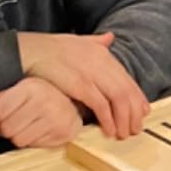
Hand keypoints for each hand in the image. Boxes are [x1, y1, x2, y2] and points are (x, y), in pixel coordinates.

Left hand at [0, 77, 84, 147]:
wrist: (71, 102)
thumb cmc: (39, 96)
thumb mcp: (16, 91)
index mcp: (31, 87)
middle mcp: (44, 102)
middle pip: (7, 129)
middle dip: (3, 129)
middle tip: (10, 124)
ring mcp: (55, 119)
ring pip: (19, 141)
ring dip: (17, 136)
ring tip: (24, 127)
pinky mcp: (62, 134)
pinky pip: (34, 146)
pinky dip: (31, 141)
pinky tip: (36, 130)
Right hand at [16, 31, 148, 137]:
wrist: (29, 51)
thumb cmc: (48, 48)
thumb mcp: (77, 40)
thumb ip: (96, 41)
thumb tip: (110, 38)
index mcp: (102, 52)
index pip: (126, 78)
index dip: (137, 97)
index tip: (142, 112)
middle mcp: (101, 61)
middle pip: (127, 90)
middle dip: (134, 112)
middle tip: (136, 128)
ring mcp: (91, 73)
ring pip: (119, 99)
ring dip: (124, 119)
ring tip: (124, 133)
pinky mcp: (81, 85)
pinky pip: (101, 105)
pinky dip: (108, 119)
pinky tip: (109, 130)